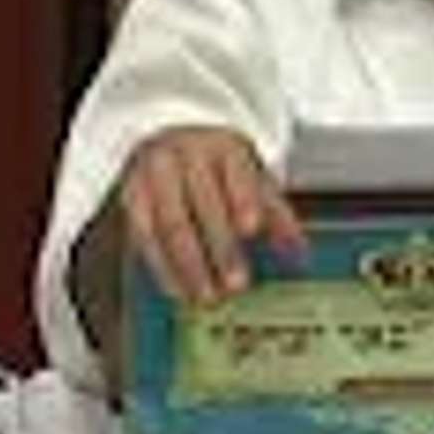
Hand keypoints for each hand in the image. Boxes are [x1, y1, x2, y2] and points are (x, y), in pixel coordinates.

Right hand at [119, 125, 306, 303]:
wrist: (171, 137)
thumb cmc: (218, 165)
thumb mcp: (253, 178)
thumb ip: (277, 215)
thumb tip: (300, 256)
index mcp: (225, 146)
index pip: (236, 172)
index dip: (243, 199)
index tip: (253, 228)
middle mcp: (188, 155)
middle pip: (204, 202)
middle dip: (221, 247)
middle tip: (236, 284)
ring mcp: (157, 173)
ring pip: (170, 222)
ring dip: (189, 265)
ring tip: (206, 296)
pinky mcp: (133, 194)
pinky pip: (144, 234)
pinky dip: (162, 266)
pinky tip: (177, 288)